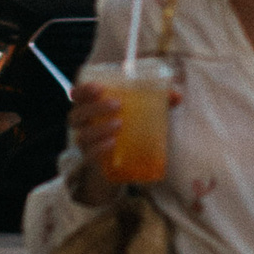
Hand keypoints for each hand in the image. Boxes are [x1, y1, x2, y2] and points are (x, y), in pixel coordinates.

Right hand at [69, 73, 179, 205]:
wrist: (122, 166)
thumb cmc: (130, 130)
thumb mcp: (143, 114)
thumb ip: (158, 101)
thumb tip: (177, 95)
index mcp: (90, 108)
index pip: (77, 96)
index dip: (83, 90)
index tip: (98, 87)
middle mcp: (83, 125)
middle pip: (77, 114)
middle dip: (95, 108)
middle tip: (118, 105)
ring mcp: (86, 145)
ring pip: (82, 135)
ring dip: (99, 129)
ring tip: (119, 125)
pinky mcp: (92, 162)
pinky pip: (89, 156)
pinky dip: (98, 149)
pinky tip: (112, 144)